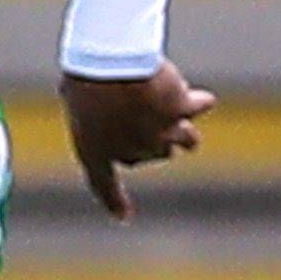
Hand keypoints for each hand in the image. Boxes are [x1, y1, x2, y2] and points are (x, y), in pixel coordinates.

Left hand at [61, 60, 213, 220]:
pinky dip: (200, 102)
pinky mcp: (181, 109)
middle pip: (153, 152)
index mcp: (95, 151)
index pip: (104, 184)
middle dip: (154, 139)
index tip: (123, 217)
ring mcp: (160, 133)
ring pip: (185, 139)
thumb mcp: (76, 92)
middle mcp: (132, 150)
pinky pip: (197, 106)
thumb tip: (112, 104)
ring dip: (186, 133)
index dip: (115, 201)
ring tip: (187, 126)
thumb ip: (93, 108)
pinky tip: (204, 100)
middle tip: (146, 118)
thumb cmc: (84, 75)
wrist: (108, 62)